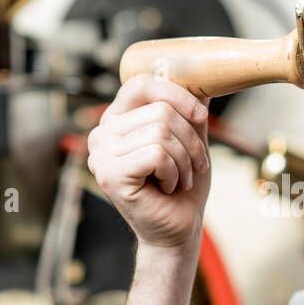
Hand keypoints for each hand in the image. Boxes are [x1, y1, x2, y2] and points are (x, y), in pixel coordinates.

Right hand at [88, 74, 211, 249]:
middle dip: (189, 140)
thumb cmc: (182, 186)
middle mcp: (102, 134)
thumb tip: (202, 75)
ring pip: (160, 131)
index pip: (141, 84)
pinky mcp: (109, 174)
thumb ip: (188, 109)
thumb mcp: (190, 139)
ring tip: (180, 178)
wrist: (178, 229)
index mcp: (117, 120)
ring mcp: (100, 155)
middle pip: (160, 110)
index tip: (200, 115)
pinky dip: (174, 172)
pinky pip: (156, 154)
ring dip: (184, 160)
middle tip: (192, 165)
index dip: (176, 93)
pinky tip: (167, 187)